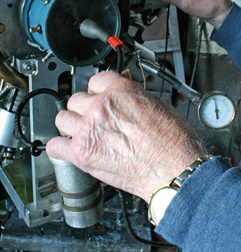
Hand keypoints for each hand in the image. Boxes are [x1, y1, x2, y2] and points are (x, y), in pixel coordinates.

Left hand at [46, 71, 204, 201]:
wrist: (175, 170)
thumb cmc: (174, 142)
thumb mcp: (158, 104)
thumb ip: (132, 96)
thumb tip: (122, 93)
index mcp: (120, 91)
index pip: (95, 81)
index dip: (98, 92)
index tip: (99, 98)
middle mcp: (101, 106)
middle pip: (76, 99)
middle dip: (85, 109)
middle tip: (94, 119)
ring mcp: (89, 129)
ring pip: (62, 118)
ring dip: (71, 125)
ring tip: (82, 133)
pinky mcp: (82, 153)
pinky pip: (55, 145)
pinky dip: (60, 148)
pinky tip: (70, 149)